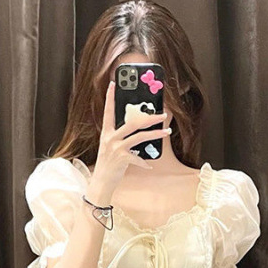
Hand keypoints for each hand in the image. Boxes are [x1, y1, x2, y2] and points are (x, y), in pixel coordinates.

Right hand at [87, 81, 171, 202]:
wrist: (100, 182)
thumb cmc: (108, 165)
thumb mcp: (110, 148)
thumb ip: (120, 138)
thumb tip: (137, 131)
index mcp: (106, 132)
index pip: (108, 111)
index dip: (110, 97)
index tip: (113, 84)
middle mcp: (110, 137)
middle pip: (133, 123)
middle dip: (150, 117)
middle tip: (162, 115)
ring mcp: (115, 147)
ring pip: (139, 136)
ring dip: (156, 133)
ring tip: (166, 131)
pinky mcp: (121, 158)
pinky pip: (138, 158)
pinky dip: (145, 162)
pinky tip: (149, 165)